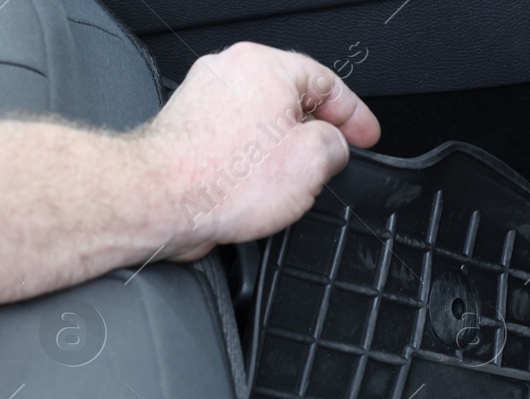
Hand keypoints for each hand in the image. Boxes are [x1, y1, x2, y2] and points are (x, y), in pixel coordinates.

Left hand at [138, 42, 380, 260]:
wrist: (162, 200)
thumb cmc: (224, 179)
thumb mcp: (312, 161)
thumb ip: (336, 145)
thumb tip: (332, 148)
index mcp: (264, 65)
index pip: (327, 82)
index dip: (356, 114)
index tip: (367, 137)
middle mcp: (230, 72)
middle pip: (294, 98)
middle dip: (319, 131)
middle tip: (338, 159)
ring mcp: (205, 98)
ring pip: (265, 121)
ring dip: (285, 149)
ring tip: (296, 181)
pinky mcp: (190, 129)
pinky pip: (239, 139)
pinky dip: (256, 159)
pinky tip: (261, 187)